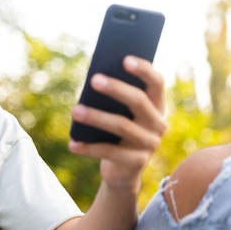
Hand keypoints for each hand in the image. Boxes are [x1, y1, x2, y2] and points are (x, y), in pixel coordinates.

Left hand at [69, 55, 166, 189]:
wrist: (122, 171)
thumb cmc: (115, 132)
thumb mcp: (117, 113)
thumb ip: (113, 97)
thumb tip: (93, 79)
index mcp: (156, 105)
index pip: (156, 83)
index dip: (143, 70)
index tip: (124, 58)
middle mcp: (158, 124)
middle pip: (139, 101)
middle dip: (116, 89)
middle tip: (93, 79)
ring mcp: (149, 144)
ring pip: (122, 126)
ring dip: (96, 117)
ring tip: (74, 110)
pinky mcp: (136, 163)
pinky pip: (110, 152)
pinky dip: (88, 147)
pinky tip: (72, 143)